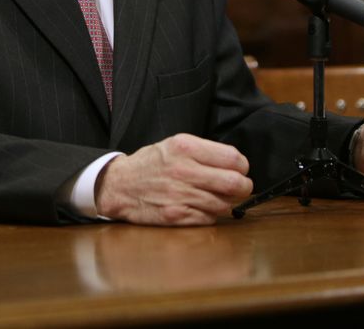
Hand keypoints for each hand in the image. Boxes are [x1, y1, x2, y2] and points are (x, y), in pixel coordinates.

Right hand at [94, 133, 251, 225]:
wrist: (120, 185)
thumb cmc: (151, 164)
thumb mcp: (175, 144)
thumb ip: (205, 152)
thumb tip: (237, 165)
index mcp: (186, 147)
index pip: (233, 158)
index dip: (242, 167)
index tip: (239, 170)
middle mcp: (184, 170)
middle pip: (235, 183)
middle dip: (243, 187)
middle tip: (239, 188)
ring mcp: (180, 195)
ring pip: (225, 204)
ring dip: (225, 203)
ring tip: (214, 197)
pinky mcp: (176, 215)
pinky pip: (209, 218)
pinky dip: (210, 215)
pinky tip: (200, 207)